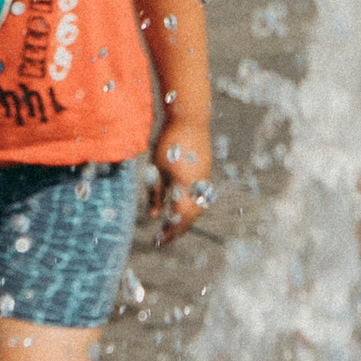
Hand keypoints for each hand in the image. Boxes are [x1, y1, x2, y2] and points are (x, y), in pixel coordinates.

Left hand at [149, 124, 209, 246]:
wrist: (190, 119)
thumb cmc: (169, 142)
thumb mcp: (157, 169)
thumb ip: (156, 193)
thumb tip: (154, 216)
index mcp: (186, 187)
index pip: (179, 219)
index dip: (170, 233)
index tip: (159, 241)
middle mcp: (199, 187)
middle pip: (191, 217)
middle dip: (178, 229)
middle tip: (165, 238)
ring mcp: (205, 179)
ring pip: (197, 208)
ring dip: (185, 219)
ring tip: (172, 225)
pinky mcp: (206, 172)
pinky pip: (199, 197)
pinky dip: (190, 206)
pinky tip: (180, 206)